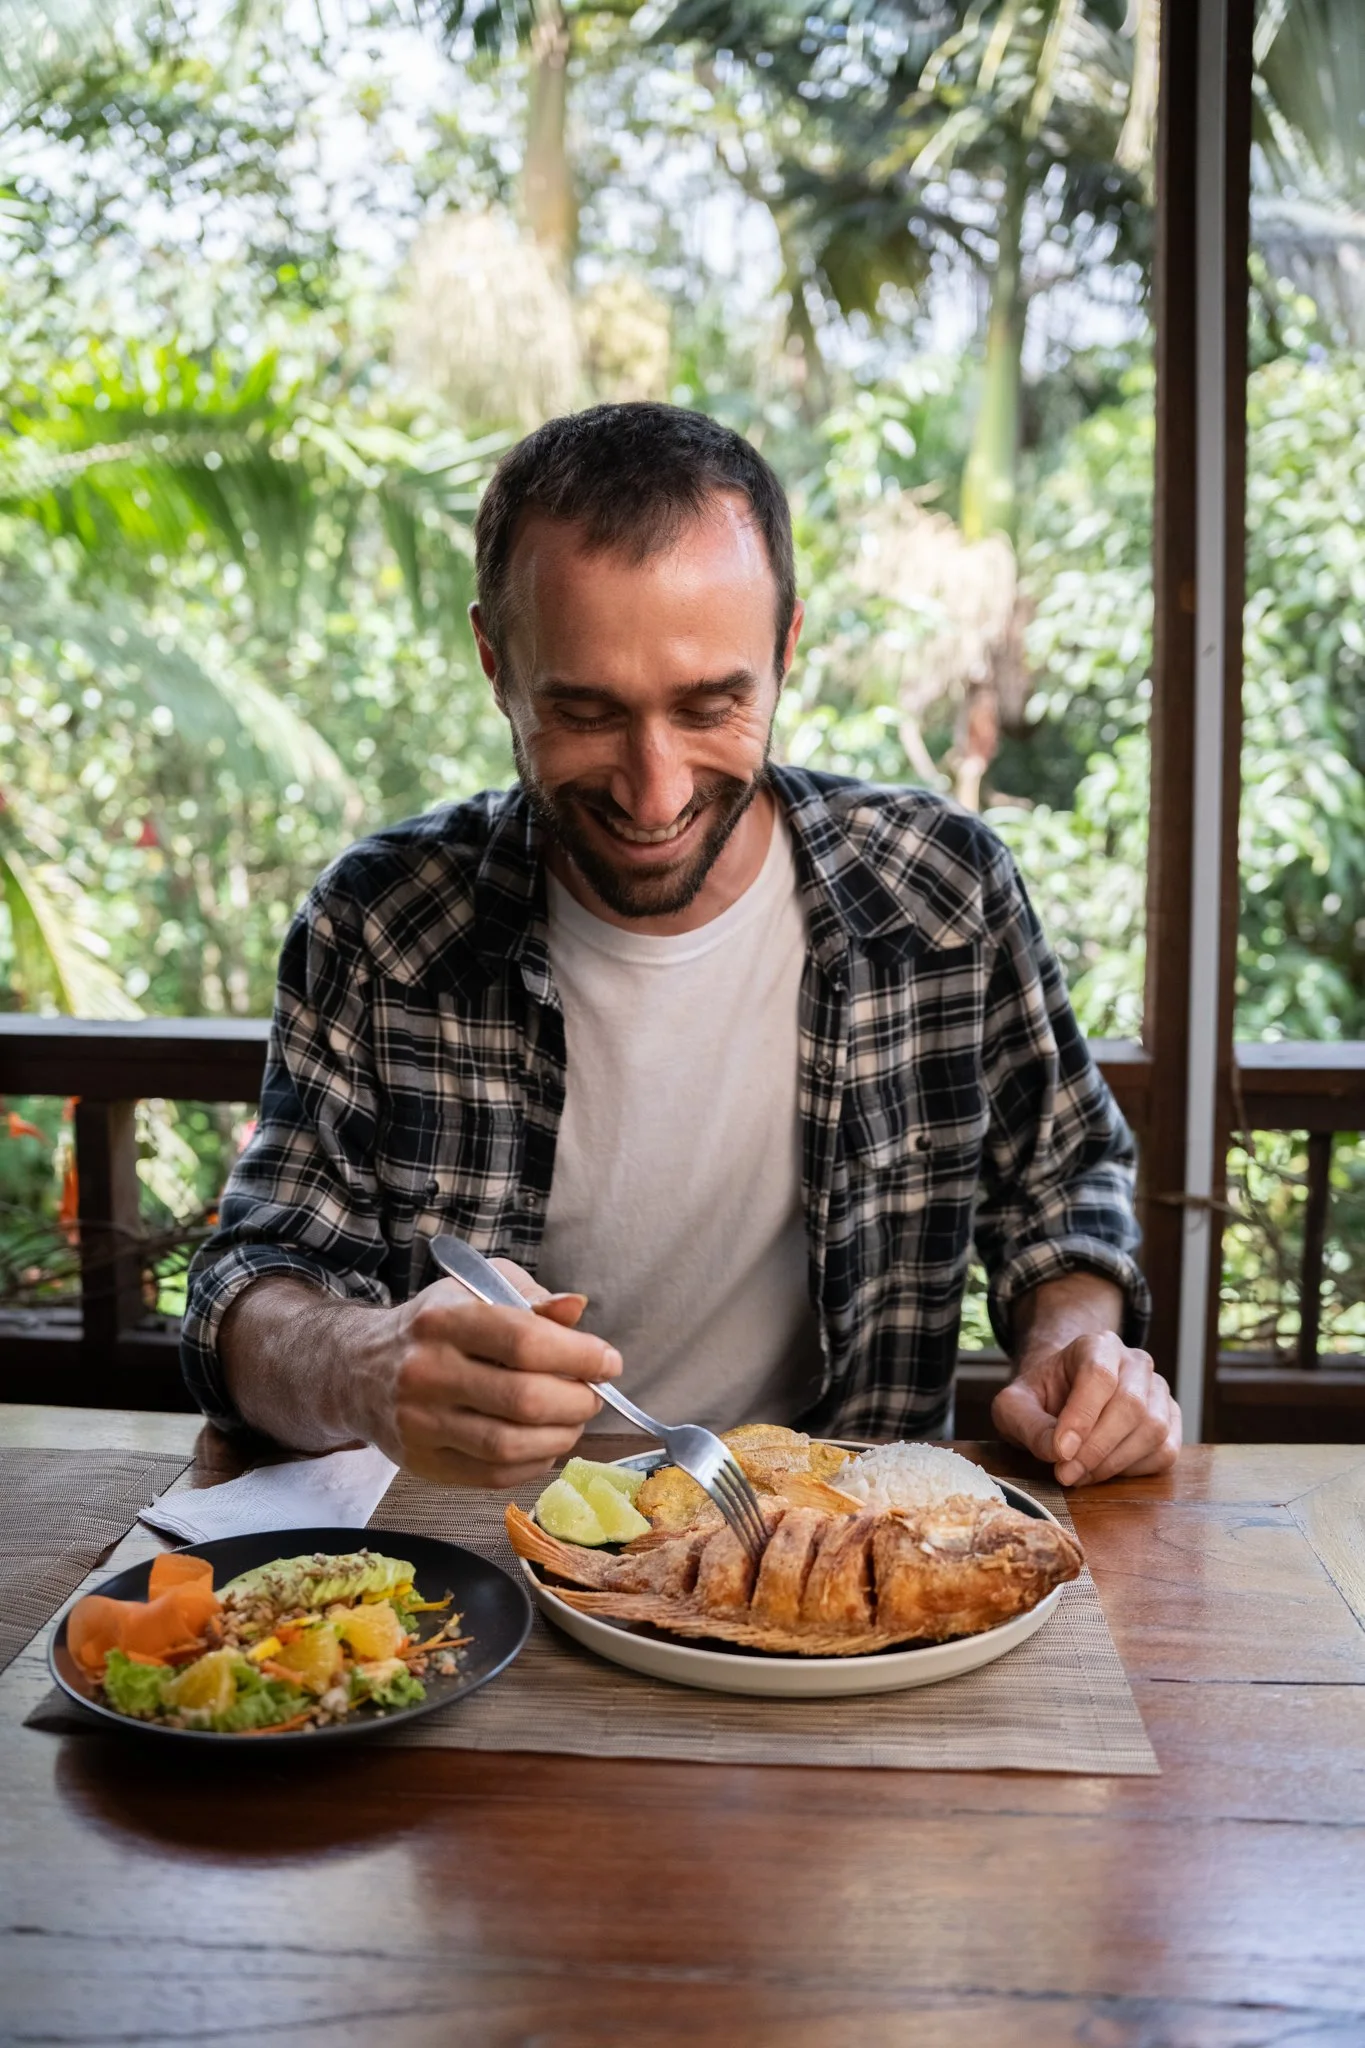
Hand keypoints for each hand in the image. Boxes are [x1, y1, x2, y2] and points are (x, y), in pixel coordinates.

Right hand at [358, 1268, 617, 1489]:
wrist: (359, 1370)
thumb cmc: (433, 1326)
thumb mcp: (475, 1291)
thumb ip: (530, 1299)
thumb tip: (576, 1310)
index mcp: (444, 1321)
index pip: (524, 1341)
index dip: (579, 1355)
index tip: (608, 1362)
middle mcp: (426, 1373)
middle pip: (523, 1399)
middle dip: (577, 1401)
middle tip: (593, 1395)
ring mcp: (420, 1424)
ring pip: (510, 1445)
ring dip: (561, 1436)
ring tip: (573, 1420)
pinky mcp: (423, 1463)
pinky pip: (493, 1475)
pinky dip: (533, 1463)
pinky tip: (544, 1443)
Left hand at [990, 1331, 1181, 1486]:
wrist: (1060, 1399)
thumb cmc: (1039, 1399)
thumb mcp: (1014, 1406)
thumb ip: (1029, 1425)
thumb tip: (1060, 1452)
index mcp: (1096, 1345)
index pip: (1099, 1375)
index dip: (1082, 1417)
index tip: (1060, 1451)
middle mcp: (1135, 1362)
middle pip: (1131, 1404)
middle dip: (1097, 1448)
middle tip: (1066, 1473)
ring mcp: (1158, 1391)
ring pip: (1153, 1429)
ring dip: (1114, 1462)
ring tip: (1080, 1474)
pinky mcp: (1171, 1421)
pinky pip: (1166, 1450)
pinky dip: (1135, 1469)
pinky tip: (1105, 1470)